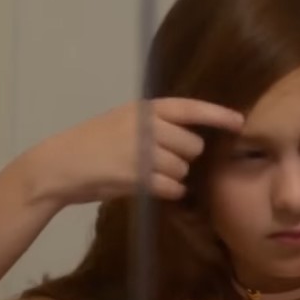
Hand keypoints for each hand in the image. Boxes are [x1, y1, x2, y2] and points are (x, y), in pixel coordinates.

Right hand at [26, 98, 243, 205]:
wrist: (60, 165)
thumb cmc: (91, 143)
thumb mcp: (122, 122)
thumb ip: (152, 125)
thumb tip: (186, 139)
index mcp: (144, 109)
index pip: (189, 108)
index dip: (217, 115)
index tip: (240, 122)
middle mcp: (146, 126)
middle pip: (192, 146)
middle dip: (184, 157)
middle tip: (162, 161)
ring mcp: (142, 151)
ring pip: (182, 169)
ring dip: (173, 177)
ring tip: (149, 175)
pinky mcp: (137, 177)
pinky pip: (172, 187)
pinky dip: (168, 191)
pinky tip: (153, 189)